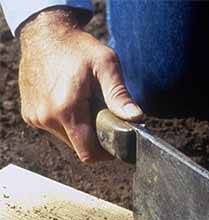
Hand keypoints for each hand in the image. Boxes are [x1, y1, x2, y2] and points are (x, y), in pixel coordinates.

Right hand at [18, 8, 142, 162]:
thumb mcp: (106, 65)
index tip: (117, 143)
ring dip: (81, 130)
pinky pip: (54, 129)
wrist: (45, 34)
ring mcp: (35, 117)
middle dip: (95, 138)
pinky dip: (67, 122)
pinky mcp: (29, 114)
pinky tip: (72, 102)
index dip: (106, 153)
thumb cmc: (78, 48)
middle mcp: (47, 117)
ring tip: (87, 105)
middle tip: (104, 115)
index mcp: (67, 109)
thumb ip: (120, 95)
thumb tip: (136, 118)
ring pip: (67, 139)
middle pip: (79, 147)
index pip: (89, 152)